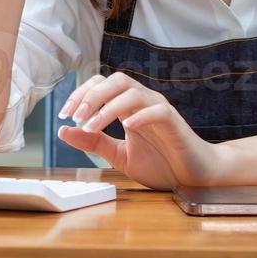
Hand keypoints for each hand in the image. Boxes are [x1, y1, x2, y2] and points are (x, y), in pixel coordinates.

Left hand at [56, 72, 221, 189]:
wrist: (193, 177)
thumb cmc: (161, 163)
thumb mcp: (119, 155)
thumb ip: (94, 142)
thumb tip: (63, 130)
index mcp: (128, 107)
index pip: (102, 85)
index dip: (81, 94)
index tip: (64, 115)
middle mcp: (143, 102)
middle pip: (115, 81)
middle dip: (91, 95)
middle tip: (75, 116)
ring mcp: (159, 109)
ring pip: (132, 93)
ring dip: (108, 107)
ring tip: (91, 125)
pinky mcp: (174, 123)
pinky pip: (158, 111)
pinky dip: (140, 116)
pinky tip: (126, 128)